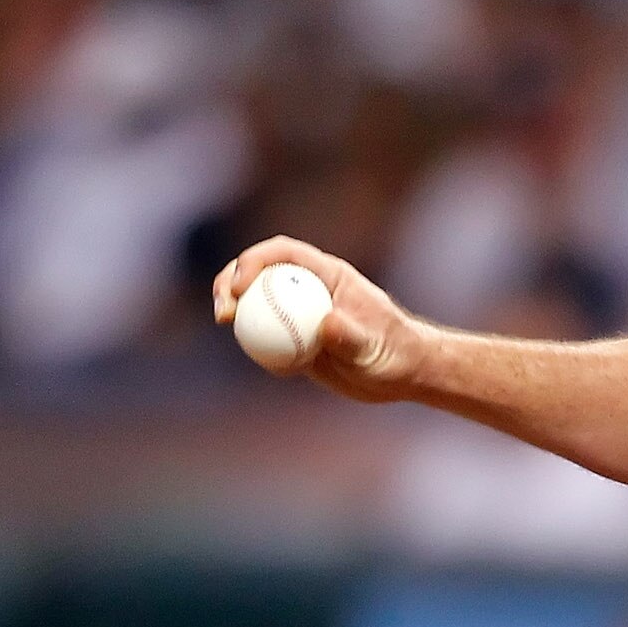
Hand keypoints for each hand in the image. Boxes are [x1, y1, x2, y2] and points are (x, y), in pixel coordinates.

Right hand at [210, 238, 428, 403]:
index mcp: (329, 275)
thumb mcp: (374, 348)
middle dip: (231, 279)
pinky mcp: (297, 336)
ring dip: (233, 305)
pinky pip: (266, 333)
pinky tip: (263, 360)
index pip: (285, 254)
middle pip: (261, 271)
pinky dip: (254, 340)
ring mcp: (301, 311)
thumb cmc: (397, 354)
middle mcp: (311, 287)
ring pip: (257, 300)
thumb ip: (350, 336)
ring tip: (222, 320)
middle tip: (223, 307)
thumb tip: (325, 325)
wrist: (404, 372)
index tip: (240, 285)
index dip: (255, 261)